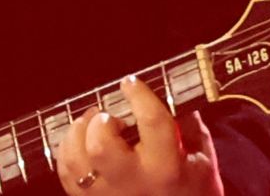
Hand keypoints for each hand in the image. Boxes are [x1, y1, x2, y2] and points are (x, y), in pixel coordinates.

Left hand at [56, 76, 221, 195]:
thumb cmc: (195, 192)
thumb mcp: (202, 157)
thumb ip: (187, 124)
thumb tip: (168, 91)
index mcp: (166, 168)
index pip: (151, 122)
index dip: (138, 96)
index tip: (130, 83)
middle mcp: (133, 184)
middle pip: (101, 146)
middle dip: (100, 122)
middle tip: (109, 117)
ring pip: (76, 161)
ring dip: (78, 134)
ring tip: (91, 125)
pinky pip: (66, 174)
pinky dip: (68, 152)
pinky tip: (81, 144)